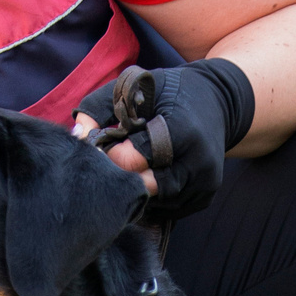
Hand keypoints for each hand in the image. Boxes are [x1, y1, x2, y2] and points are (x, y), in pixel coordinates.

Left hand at [69, 60, 255, 223]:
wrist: (219, 100)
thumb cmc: (168, 91)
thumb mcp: (134, 86)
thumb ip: (99, 107)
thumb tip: (76, 136)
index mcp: (182, 129)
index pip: (136, 158)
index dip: (115, 155)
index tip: (106, 146)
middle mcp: (198, 160)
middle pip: (146, 185)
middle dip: (125, 176)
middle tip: (114, 163)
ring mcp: (205, 182)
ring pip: (156, 201)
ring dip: (138, 189)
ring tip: (132, 167)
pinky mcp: (206, 196)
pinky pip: (170, 209)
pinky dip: (154, 198)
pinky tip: (147, 176)